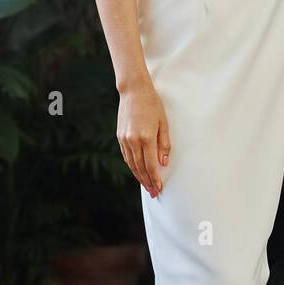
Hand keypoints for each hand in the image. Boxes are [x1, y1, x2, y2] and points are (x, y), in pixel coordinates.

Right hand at [117, 80, 169, 196]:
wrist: (134, 91)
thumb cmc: (152, 105)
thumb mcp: (163, 124)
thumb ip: (164, 144)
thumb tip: (163, 162)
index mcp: (146, 138)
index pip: (150, 165)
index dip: (155, 179)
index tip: (159, 188)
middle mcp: (133, 141)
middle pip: (140, 168)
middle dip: (147, 182)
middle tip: (154, 192)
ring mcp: (124, 139)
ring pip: (131, 164)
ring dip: (139, 176)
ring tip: (147, 185)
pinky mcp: (120, 137)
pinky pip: (126, 156)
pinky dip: (132, 166)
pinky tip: (137, 171)